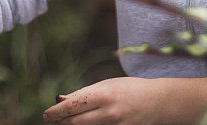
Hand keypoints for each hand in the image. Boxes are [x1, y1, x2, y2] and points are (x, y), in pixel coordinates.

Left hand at [42, 77, 164, 124]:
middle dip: (62, 121)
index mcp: (105, 95)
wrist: (158, 103)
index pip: (73, 106)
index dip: (56, 112)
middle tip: (54, 118)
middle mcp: (109, 113)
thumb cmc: (130, 90)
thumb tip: (60, 99)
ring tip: (70, 120)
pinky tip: (87, 122)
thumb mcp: (107, 85)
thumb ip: (84, 93)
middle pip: (75, 123)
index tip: (47, 114)